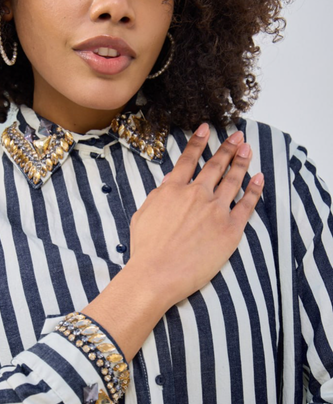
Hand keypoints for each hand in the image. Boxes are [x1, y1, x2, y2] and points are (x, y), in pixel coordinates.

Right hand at [129, 125, 263, 311]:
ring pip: (233, 180)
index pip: (188, 159)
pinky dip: (254, 190)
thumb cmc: (145, 251)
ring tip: (248, 150)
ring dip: (242, 162)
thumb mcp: (143, 215)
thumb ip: (158, 196)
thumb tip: (170, 181)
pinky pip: (246, 204)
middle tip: (238, 136)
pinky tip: (259, 178)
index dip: (198, 141)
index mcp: (173, 190)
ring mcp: (215, 211)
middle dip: (228, 148)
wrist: (156, 275)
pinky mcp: (230, 229)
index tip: (206, 128)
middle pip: (216, 165)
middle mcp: (196, 195)